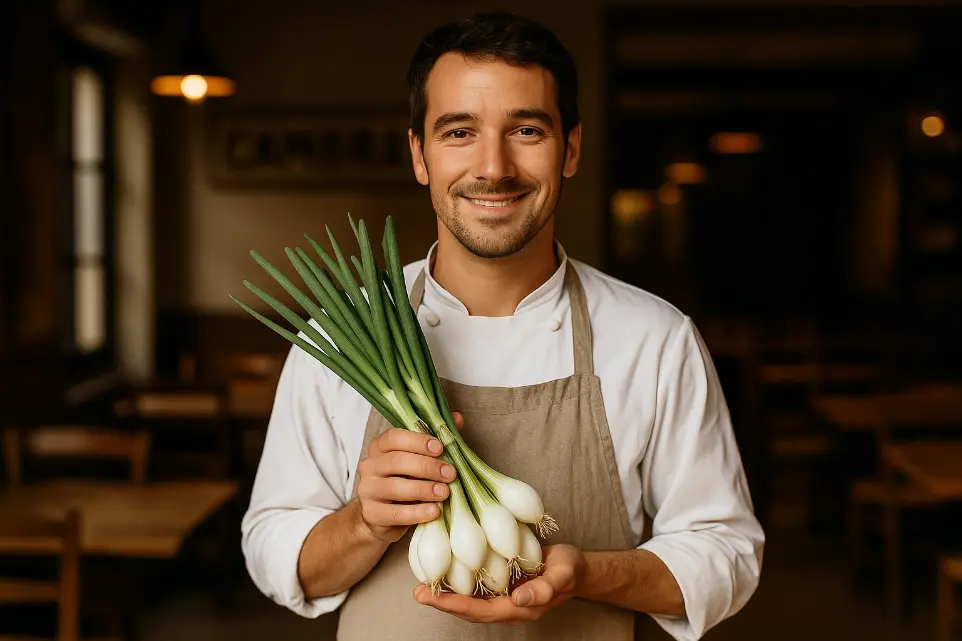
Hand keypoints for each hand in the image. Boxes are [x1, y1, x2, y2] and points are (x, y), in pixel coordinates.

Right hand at [355, 412, 463, 542]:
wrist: (381, 516)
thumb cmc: (405, 481)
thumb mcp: (419, 460)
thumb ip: (436, 440)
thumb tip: (457, 418)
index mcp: (379, 447)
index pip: (393, 437)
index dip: (417, 441)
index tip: (440, 448)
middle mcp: (370, 465)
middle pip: (396, 461)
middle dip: (427, 467)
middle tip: (450, 473)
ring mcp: (367, 490)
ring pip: (394, 487)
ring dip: (423, 489)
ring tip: (444, 492)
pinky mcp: (371, 514)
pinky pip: (395, 513)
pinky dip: (417, 512)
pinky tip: (434, 511)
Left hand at [413, 544, 584, 623]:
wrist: (575, 568)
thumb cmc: (569, 570)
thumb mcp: (563, 575)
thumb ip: (545, 589)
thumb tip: (520, 599)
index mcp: (519, 607)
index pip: (482, 611)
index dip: (457, 605)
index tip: (435, 599)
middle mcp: (505, 604)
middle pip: (468, 609)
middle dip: (442, 603)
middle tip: (417, 593)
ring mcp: (501, 594)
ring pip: (468, 599)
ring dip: (445, 594)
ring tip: (420, 586)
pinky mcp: (499, 581)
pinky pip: (474, 585)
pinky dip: (456, 580)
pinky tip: (441, 570)